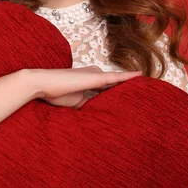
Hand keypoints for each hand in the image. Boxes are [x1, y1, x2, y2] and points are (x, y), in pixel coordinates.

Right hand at [28, 66, 142, 108]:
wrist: (41, 84)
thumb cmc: (55, 93)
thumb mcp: (76, 103)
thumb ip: (89, 105)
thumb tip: (99, 112)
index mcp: (89, 81)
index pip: (108, 88)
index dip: (118, 94)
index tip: (129, 99)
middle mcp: (94, 74)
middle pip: (114, 85)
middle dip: (126, 92)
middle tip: (143, 96)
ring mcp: (95, 74)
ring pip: (117, 82)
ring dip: (129, 87)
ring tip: (146, 87)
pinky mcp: (95, 77)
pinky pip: (115, 78)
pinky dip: (128, 77)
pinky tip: (140, 76)